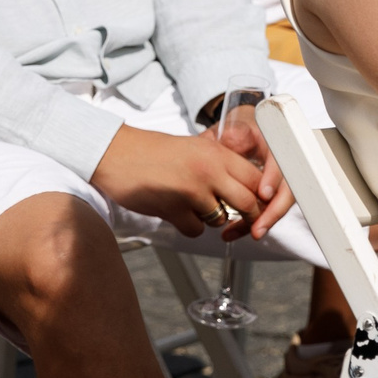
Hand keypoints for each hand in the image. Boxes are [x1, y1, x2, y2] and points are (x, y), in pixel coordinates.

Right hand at [89, 124, 269, 236]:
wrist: (116, 153)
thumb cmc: (154, 151)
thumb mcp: (194, 147)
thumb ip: (220, 163)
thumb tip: (248, 185)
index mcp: (216, 152)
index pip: (256, 178)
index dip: (261, 194)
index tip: (257, 202)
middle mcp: (208, 170)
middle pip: (248, 203)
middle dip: (248, 216)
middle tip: (241, 218)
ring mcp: (191, 190)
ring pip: (221, 219)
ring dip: (211, 218)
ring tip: (191, 203)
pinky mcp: (173, 209)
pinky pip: (196, 230)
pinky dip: (189, 226)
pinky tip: (175, 211)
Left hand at [214, 102, 297, 237]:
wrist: (238, 132)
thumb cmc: (237, 129)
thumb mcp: (232, 126)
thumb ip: (233, 134)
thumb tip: (233, 140)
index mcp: (275, 142)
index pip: (281, 159)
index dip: (274, 178)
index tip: (263, 194)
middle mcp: (282, 162)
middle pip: (288, 189)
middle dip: (274, 211)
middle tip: (257, 228)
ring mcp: (279, 179)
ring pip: (279, 204)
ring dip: (263, 221)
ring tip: (241, 233)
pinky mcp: (271, 193)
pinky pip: (268, 209)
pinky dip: (254, 221)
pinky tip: (234, 230)